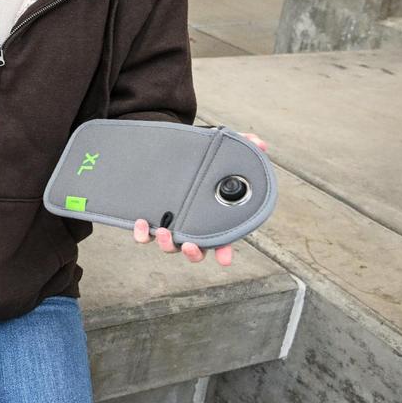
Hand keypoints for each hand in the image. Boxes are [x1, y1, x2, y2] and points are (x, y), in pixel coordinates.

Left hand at [132, 132, 268, 265]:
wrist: (169, 149)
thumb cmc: (200, 157)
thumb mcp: (220, 150)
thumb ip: (241, 146)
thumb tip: (259, 143)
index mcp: (211, 218)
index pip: (221, 241)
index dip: (224, 252)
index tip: (225, 259)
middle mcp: (191, 226)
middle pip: (195, 251)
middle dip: (193, 253)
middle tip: (189, 245)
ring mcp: (170, 224)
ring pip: (170, 247)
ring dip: (167, 244)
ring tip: (164, 231)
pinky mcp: (150, 218)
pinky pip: (144, 236)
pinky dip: (143, 235)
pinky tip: (142, 222)